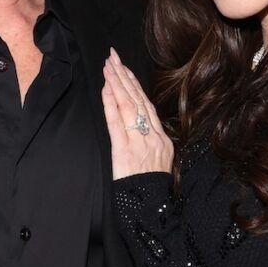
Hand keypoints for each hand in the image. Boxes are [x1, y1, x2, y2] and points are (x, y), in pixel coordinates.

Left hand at [100, 48, 172, 179]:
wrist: (151, 208)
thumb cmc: (152, 189)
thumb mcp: (161, 162)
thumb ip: (152, 143)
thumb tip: (142, 126)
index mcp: (161, 139)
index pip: (147, 105)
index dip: (135, 85)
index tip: (125, 69)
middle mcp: (152, 137)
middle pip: (138, 100)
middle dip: (124, 76)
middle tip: (113, 57)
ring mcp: (139, 143)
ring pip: (128, 107)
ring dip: (117, 84)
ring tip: (108, 67)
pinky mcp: (124, 151)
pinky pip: (116, 123)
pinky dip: (111, 105)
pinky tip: (106, 90)